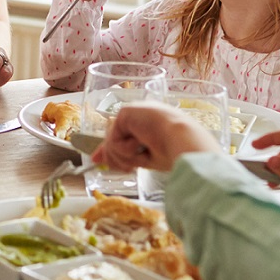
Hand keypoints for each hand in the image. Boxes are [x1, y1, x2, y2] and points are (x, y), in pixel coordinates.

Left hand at [93, 102, 219, 171]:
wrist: (183, 141)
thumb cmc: (175, 152)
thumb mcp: (143, 158)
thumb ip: (119, 155)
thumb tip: (95, 159)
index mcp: (149, 123)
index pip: (123, 136)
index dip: (114, 152)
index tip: (107, 164)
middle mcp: (140, 115)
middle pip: (113, 139)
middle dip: (115, 157)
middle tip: (130, 166)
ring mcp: (132, 112)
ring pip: (112, 143)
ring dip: (126, 156)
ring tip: (144, 154)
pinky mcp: (125, 112)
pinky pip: (114, 139)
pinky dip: (126, 149)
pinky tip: (141, 144)